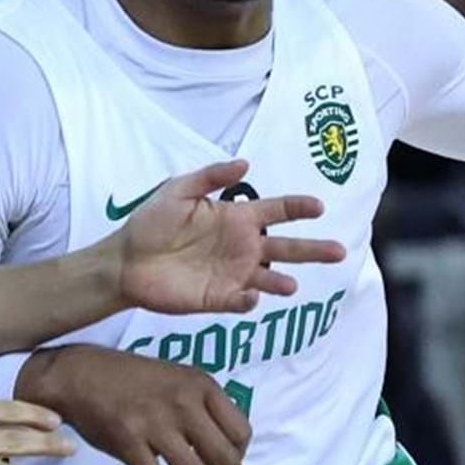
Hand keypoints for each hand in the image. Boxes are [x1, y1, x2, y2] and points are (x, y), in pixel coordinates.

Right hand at [18, 345, 248, 464]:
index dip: (243, 455)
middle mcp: (184, 404)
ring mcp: (156, 424)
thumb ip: (201, 406)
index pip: (239, 428)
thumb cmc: (134, 377)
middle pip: (223, 457)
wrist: (83, 374)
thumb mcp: (177, 378)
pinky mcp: (129, 443)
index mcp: (201, 385)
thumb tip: (224, 448)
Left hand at [117, 160, 343, 314]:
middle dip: (313, 249)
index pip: (277, 211)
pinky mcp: (217, 298)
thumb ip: (211, 176)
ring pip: (269, 279)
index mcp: (236, 217)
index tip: (319, 206)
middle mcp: (242, 246)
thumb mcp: (179, 189)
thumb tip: (246, 163)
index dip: (298, 208)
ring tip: (292, 286)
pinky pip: (240, 302)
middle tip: (339, 251)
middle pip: (286, 247)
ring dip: (282, 283)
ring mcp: (232, 274)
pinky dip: (248, 301)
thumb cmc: (151, 221)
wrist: (125, 260)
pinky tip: (250, 298)